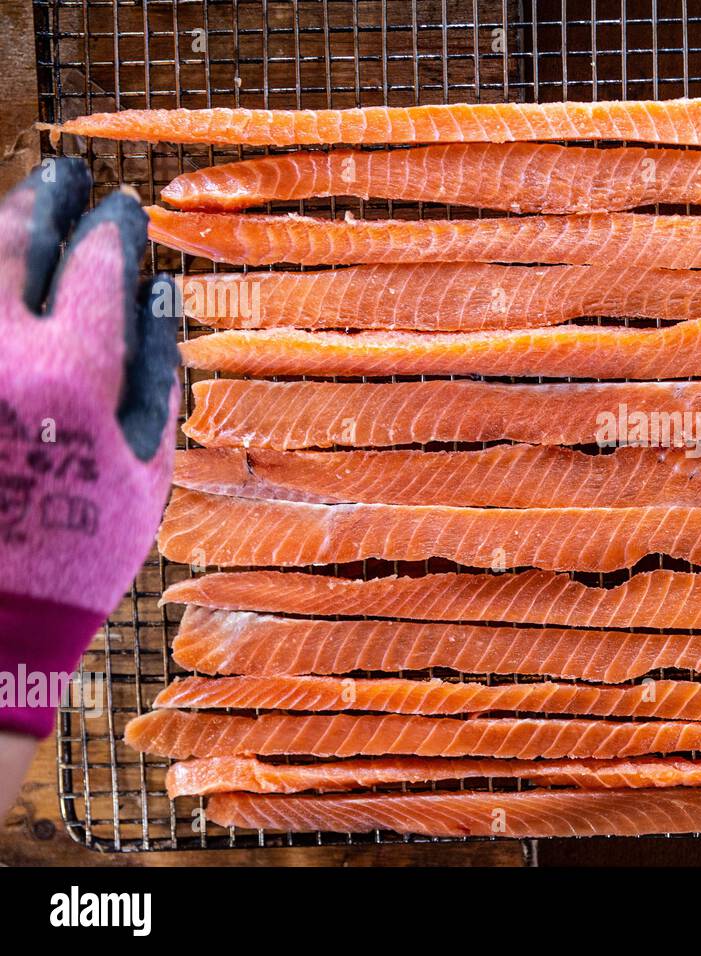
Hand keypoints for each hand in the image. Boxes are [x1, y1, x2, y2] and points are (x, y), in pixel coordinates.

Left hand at [0, 158, 177, 737]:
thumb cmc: (86, 544)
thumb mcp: (148, 465)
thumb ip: (155, 371)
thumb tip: (156, 289)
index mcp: (71, 372)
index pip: (94, 265)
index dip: (112, 228)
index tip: (123, 208)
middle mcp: (0, 353)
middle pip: (13, 243)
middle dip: (42, 198)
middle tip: (61, 174)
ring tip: (19, 202)